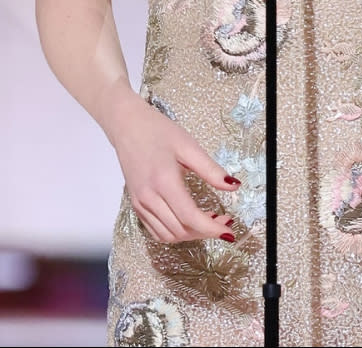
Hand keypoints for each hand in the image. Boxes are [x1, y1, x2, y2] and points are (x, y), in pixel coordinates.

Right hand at [105, 78, 241, 243]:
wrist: (127, 126)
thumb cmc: (158, 131)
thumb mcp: (188, 146)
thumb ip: (211, 169)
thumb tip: (234, 186)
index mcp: (164, 182)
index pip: (190, 217)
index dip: (211, 228)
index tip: (229, 229)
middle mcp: (149, 198)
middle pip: (180, 230)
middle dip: (205, 231)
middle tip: (223, 221)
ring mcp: (140, 204)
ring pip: (167, 235)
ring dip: (190, 235)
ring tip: (208, 221)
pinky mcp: (136, 205)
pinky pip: (156, 231)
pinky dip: (175, 233)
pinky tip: (188, 221)